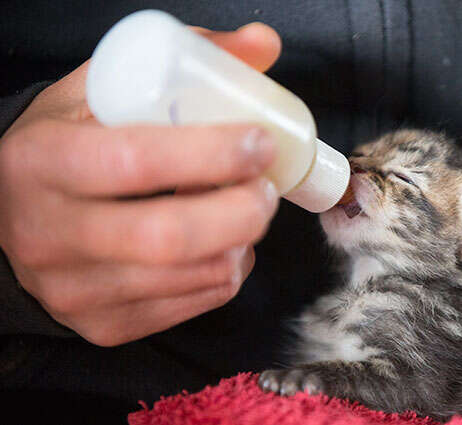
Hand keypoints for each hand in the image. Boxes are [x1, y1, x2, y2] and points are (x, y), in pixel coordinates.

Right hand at [0, 23, 281, 345]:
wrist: (9, 214)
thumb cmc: (67, 145)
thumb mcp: (101, 89)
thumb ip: (183, 59)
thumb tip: (262, 44)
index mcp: (42, 160)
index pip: (135, 161)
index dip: (212, 155)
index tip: (259, 142)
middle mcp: (49, 232)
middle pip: (169, 236)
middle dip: (242, 211)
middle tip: (267, 188)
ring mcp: (73, 289)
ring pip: (189, 276)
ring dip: (243, 242)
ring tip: (246, 212)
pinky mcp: (101, 326)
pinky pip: (190, 306)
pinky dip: (226, 273)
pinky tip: (224, 246)